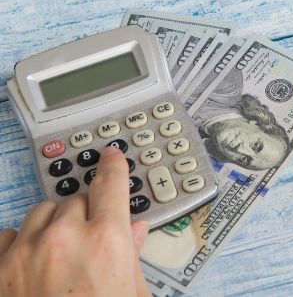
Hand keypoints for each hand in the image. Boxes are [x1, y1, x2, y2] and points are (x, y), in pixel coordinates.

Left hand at [0, 147, 151, 296]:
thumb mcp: (133, 295)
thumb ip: (131, 258)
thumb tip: (133, 234)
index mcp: (106, 240)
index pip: (110, 183)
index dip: (113, 165)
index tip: (111, 155)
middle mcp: (64, 238)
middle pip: (76, 200)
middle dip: (86, 214)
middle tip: (92, 239)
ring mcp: (25, 253)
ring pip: (41, 213)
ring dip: (53, 224)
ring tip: (62, 251)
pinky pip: (7, 235)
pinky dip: (18, 241)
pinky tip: (30, 259)